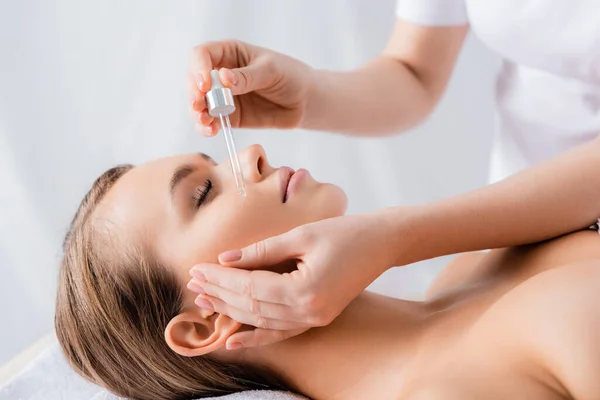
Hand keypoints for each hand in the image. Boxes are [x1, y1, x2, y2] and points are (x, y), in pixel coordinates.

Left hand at [187, 213, 396, 349]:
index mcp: (304, 290)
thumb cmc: (345, 232)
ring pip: (262, 321)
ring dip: (231, 311)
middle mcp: (308, 312)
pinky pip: (281, 332)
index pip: (250, 286)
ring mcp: (314, 319)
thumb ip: (261, 250)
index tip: (197, 268)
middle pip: (252, 306)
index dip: (221, 278)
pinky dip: (257, 336)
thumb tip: (225, 259)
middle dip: (220, 293)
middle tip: (193, 282)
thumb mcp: (301, 235)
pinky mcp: (317, 318)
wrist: (381, 243)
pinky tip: (234, 339)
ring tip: (204, 301)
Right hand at [188, 40, 312, 135]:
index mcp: (229, 53)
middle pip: (194, 80)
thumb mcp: (271, 71)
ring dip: (197, 113)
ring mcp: (223, 97)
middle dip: (194, 94)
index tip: (206, 84)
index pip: (202, 55)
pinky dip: (206, 127)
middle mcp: (221, 74)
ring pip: (199, 104)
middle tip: (199, 106)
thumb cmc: (290, 76)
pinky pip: (212, 122)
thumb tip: (223, 78)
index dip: (198, 68)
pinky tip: (210, 130)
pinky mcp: (229, 117)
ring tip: (204, 121)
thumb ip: (247, 77)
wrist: (305, 102)